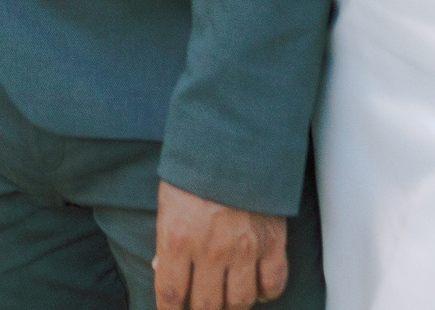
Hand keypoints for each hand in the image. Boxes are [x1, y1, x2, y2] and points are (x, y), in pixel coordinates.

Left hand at [154, 181, 287, 309]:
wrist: (234, 141)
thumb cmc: (195, 169)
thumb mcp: (167, 202)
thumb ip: (165, 241)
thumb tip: (161, 270)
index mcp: (178, 239)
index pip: (170, 294)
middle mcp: (211, 250)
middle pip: (206, 306)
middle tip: (200, 307)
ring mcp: (245, 250)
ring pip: (239, 302)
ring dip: (230, 307)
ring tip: (224, 302)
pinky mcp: (273, 243)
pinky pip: (273, 285)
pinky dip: (264, 293)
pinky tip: (255, 290)